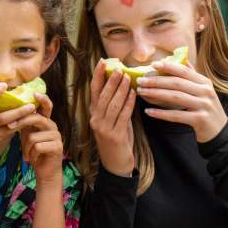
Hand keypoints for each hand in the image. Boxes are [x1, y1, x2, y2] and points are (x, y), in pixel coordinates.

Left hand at [10, 92, 62, 190]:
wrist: (45, 172)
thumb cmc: (34, 152)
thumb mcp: (27, 135)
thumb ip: (24, 124)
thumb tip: (11, 112)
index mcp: (45, 122)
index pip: (46, 107)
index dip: (42, 99)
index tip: (34, 93)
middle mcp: (53, 126)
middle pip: (36, 119)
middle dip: (21, 123)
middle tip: (10, 127)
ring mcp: (57, 136)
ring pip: (33, 136)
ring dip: (26, 148)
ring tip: (27, 155)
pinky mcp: (58, 147)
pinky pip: (37, 147)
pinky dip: (31, 155)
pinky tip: (33, 160)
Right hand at [88, 59, 135, 175]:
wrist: (116, 166)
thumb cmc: (117, 141)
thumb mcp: (113, 121)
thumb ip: (115, 106)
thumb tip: (124, 85)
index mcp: (94, 115)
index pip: (94, 91)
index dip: (97, 76)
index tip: (102, 62)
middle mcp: (96, 120)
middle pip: (103, 96)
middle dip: (111, 81)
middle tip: (119, 68)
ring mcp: (104, 129)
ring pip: (112, 104)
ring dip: (120, 90)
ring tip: (128, 78)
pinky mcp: (115, 136)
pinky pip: (123, 116)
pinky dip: (128, 103)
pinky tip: (134, 94)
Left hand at [135, 60, 227, 142]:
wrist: (219, 131)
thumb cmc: (205, 108)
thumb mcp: (202, 90)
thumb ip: (192, 75)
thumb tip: (180, 58)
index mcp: (204, 82)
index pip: (184, 71)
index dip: (168, 66)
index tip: (152, 64)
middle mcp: (205, 92)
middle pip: (177, 83)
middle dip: (156, 80)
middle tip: (140, 80)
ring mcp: (203, 106)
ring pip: (175, 97)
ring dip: (156, 94)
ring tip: (141, 92)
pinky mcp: (199, 119)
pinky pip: (176, 115)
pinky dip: (161, 113)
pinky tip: (148, 111)